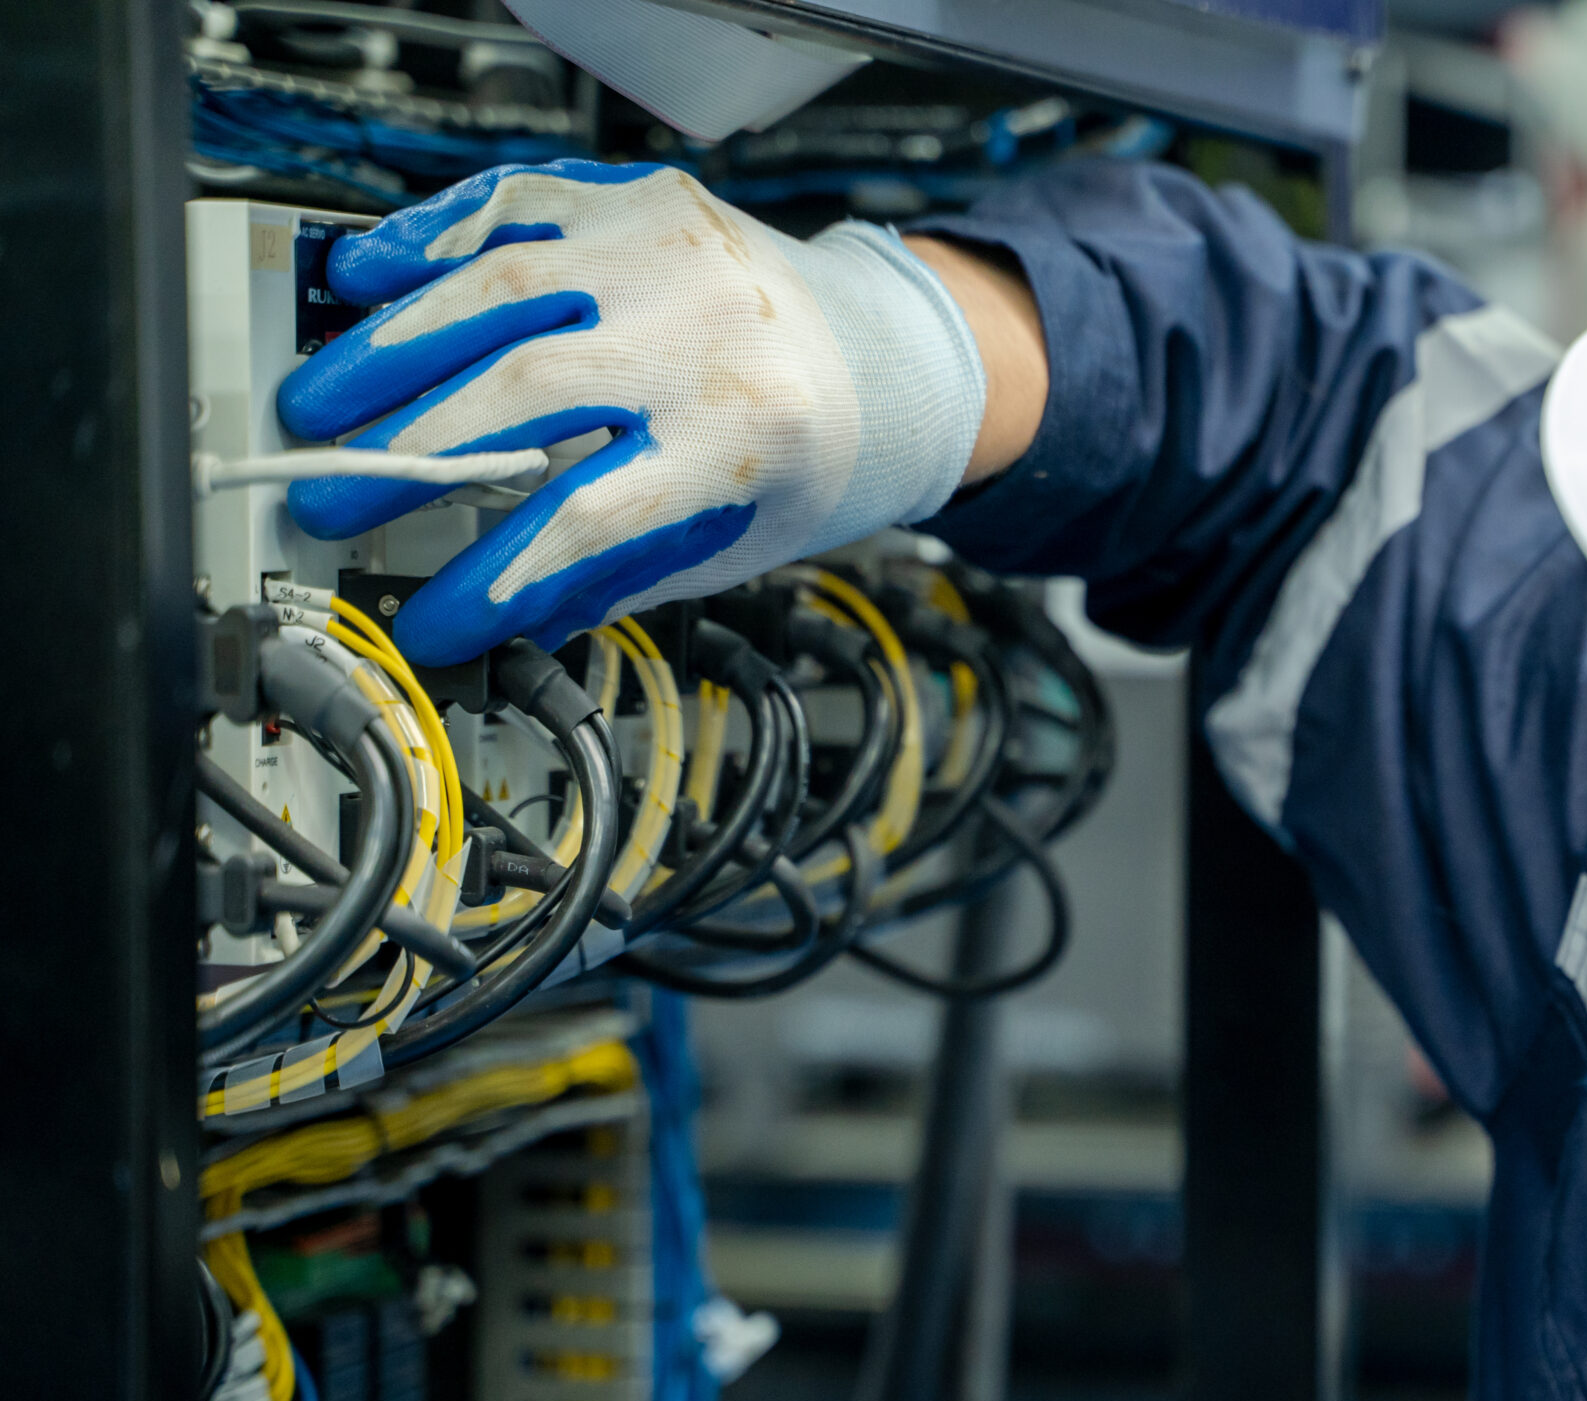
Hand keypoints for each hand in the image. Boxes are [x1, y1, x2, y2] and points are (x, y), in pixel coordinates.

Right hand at [277, 160, 985, 664]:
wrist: (881, 351)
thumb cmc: (802, 452)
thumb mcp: (736, 540)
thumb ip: (621, 575)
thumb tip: (504, 619)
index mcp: (745, 437)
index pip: (590, 519)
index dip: (493, 581)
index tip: (428, 625)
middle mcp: (709, 332)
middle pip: (524, 392)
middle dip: (407, 453)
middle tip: (331, 496)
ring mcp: (670, 252)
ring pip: (500, 286)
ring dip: (390, 346)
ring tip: (318, 397)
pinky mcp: (639, 202)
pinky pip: (515, 204)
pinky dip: (431, 238)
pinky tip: (365, 275)